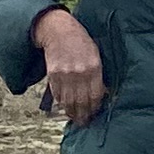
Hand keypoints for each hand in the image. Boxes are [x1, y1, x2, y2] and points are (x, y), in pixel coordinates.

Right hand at [35, 9, 107, 124]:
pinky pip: (58, 94)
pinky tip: (65, 107)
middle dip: (84, 115)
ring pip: (69, 101)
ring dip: (72, 113)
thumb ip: (97, 74)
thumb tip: (101, 95)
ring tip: (75, 119)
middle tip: (85, 122)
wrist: (59, 31)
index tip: (95, 114)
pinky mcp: (53, 74)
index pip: (95, 95)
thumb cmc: (81, 43)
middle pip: (82, 101)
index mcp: (94, 67)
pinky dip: (61, 103)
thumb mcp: (95, 55)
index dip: (95, 108)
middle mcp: (79, 72)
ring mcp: (65, 74)